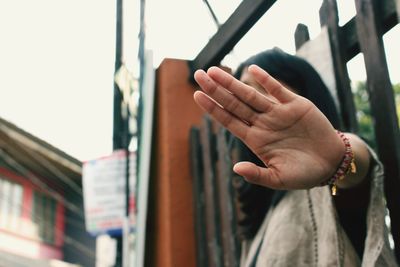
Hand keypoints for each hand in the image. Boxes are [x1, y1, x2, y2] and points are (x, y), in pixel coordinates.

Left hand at [193, 65, 344, 189]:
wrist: (331, 163)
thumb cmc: (303, 174)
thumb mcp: (279, 179)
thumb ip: (258, 175)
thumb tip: (236, 167)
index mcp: (255, 140)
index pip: (228, 120)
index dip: (212, 108)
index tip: (197, 95)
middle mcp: (262, 123)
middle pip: (234, 103)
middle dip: (216, 90)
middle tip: (198, 75)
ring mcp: (277, 113)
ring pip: (250, 94)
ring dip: (233, 82)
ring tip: (214, 70)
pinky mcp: (295, 105)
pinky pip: (277, 90)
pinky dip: (266, 79)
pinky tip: (251, 69)